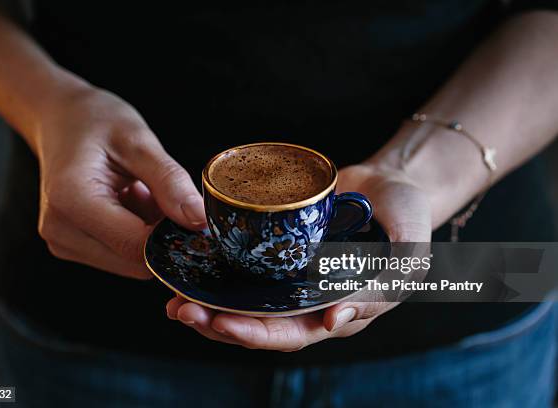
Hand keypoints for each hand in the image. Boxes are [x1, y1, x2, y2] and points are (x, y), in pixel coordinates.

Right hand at [34, 87, 205, 278]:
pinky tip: (132, 202)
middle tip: (165, 195)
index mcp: (71, 199)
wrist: (60, 119)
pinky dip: (138, 233)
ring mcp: (63, 241)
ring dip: (151, 234)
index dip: (175, 237)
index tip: (198, 216)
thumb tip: (200, 221)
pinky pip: (121, 255)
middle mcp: (60, 229)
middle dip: (163, 236)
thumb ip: (170, 182)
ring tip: (142, 193)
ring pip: (132, 262)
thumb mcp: (139, 140)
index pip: (136, 245)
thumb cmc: (95, 121)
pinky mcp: (72, 246)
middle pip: (135, 261)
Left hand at [166, 162, 431, 350]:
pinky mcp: (280, 256)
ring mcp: (293, 280)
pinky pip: (247, 272)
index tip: (226, 322)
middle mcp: (313, 302)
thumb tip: (336, 319)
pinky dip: (218, 277)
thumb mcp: (408, 246)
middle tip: (185, 313)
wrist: (389, 186)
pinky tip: (189, 274)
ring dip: (212, 308)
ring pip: (249, 305)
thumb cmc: (407, 214)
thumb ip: (387, 282)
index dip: (262, 333)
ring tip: (176, 302)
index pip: (297, 333)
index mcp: (344, 309)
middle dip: (223, 324)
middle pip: (263, 325)